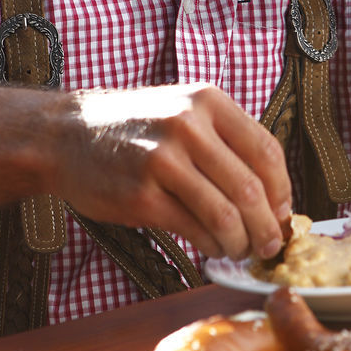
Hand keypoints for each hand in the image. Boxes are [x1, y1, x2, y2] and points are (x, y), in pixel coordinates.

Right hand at [59, 83, 291, 261]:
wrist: (66, 134)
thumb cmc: (134, 129)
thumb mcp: (183, 112)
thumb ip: (226, 143)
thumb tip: (274, 199)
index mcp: (207, 101)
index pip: (267, 151)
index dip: (283, 191)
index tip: (284, 213)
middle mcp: (188, 125)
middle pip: (251, 188)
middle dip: (268, 227)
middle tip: (270, 246)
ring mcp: (163, 160)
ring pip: (226, 214)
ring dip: (241, 242)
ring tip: (240, 250)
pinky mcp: (141, 195)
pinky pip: (194, 229)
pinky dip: (212, 246)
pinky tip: (213, 247)